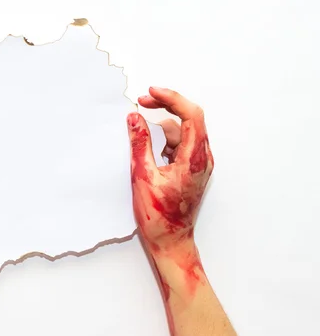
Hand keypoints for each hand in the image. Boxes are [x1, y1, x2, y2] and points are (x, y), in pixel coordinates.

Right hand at [127, 87, 213, 255]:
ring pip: (182, 132)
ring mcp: (198, 164)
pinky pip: (179, 145)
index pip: (191, 116)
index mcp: (195, 159)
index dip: (172, 98)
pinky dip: (163, 138)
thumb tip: (134, 118)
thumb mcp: (143, 176)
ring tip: (138, 124)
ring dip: (161, 124)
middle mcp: (202, 159)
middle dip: (164, 107)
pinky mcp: (190, 170)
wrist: (170, 242)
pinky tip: (146, 143)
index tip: (150, 93)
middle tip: (140, 103)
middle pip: (188, 120)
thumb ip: (140, 144)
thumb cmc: (159, 216)